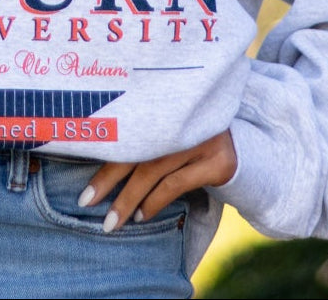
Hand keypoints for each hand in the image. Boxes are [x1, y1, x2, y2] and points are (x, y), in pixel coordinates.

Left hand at [78, 129, 236, 232]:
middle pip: (137, 150)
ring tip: (112, 220)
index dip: (102, 155)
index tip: (83, 184)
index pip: (127, 130)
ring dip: (129, 199)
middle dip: (108, 180)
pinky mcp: (217, 162)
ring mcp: (201, 140)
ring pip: (154, 171)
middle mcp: (182, 118)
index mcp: (164, 106)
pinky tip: (141, 215)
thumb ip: (140, 138)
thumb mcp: (166, 133)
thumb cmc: (190, 141)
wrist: (244, 149)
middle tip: (86, 203)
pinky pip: (176, 183)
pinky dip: (155, 201)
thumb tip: (96, 162)